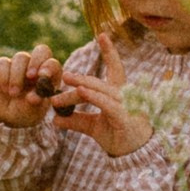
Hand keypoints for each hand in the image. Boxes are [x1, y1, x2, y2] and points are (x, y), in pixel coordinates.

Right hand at [0, 44, 64, 127]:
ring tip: (14, 94)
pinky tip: (5, 90)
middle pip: (41, 50)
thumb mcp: (33, 110)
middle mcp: (35, 66)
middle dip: (36, 61)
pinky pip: (3, 63)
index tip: (43, 76)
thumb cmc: (25, 111)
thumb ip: (35, 101)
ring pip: (21, 57)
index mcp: (48, 75)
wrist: (5, 116)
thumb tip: (32, 97)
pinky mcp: (2, 65)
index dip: (49, 67)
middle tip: (30, 76)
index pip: (52, 64)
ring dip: (17, 76)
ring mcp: (19, 64)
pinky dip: (4, 77)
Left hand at [53, 34, 153, 157]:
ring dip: (81, 87)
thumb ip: (77, 120)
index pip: (115, 69)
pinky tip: (80, 91)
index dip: (110, 52)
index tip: (102, 34)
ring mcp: (125, 106)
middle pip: (97, 82)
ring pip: (100, 91)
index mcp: (117, 94)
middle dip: (79, 78)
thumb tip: (55, 119)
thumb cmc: (118, 136)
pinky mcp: (123, 117)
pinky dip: (93, 96)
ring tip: (66, 81)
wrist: (134, 156)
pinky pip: (106, 104)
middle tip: (63, 74)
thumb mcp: (94, 127)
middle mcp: (123, 96)